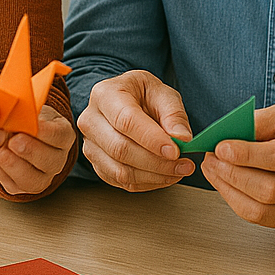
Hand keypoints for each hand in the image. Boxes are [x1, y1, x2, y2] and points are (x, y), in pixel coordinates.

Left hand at [0, 105, 76, 195]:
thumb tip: (16, 109)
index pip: (59, 136)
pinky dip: (0, 172)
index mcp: (64, 137)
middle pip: (47, 160)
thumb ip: (29, 111)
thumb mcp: (34, 110)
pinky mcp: (24, 188)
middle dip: (28, 150)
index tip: (32, 124)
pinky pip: (12, 185)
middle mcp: (58, 160)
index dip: (45, 131)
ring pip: (30, 178)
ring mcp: (43, 177)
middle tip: (13, 141)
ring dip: (12, 164)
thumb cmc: (30, 120)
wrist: (23, 136)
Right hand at [76, 70, 194, 191]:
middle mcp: (91, 120)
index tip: (175, 151)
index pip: (126, 121)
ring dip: (154, 176)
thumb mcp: (162, 92)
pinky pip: (120, 181)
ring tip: (179, 170)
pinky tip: (165, 175)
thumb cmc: (143, 93)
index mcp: (105, 94)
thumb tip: (182, 138)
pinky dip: (146, 182)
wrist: (127, 100)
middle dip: (157, 162)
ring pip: (120, 170)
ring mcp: (90, 145)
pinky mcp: (97, 164)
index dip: (151, 139)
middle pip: (120, 149)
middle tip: (184, 164)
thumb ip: (173, 114)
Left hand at [200, 105, 274, 228]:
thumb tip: (225, 140)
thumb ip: (255, 124)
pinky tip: (225, 184)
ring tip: (213, 170)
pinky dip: (236, 201)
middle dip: (232, 174)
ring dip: (229, 190)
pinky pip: (259, 218)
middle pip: (270, 189)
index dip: (248, 155)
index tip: (221, 148)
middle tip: (211, 158)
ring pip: (261, 209)